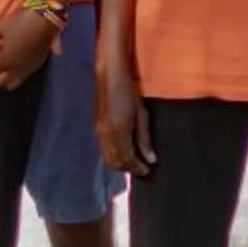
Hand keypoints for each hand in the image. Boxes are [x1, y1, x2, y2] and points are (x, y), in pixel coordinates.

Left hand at [0, 8, 60, 90]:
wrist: (47, 19)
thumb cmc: (21, 21)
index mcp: (5, 61)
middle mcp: (15, 71)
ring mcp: (27, 71)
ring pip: (9, 84)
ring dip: (1, 77)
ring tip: (0, 63)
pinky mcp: (35, 67)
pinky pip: (21, 77)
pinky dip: (13, 73)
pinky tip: (13, 59)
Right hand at [96, 46, 155, 175]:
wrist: (109, 76)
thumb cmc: (129, 92)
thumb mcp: (142, 114)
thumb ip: (145, 139)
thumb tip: (151, 159)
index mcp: (119, 131)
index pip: (128, 159)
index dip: (138, 167)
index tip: (148, 170)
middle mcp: (106, 135)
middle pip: (116, 162)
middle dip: (129, 168)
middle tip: (142, 168)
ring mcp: (98, 132)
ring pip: (108, 158)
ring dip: (121, 164)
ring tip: (134, 162)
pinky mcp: (96, 128)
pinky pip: (104, 150)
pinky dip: (114, 156)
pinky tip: (124, 152)